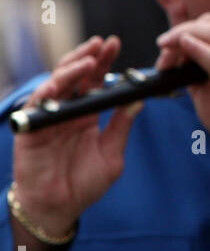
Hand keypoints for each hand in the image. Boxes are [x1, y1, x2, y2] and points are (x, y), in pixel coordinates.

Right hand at [11, 36, 142, 248]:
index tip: (115, 44)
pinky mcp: (31, 129)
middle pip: (75, 76)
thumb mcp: (112, 153)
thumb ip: (121, 127)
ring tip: (87, 58)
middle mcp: (68, 111)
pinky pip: (36, 105)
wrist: (59, 208)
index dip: (103, 62)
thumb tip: (138, 100)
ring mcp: (48, 118)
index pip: (95, 81)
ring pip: (55, 84)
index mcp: (87, 114)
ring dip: (70, 69)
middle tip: (103, 43)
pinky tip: (58, 83)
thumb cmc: (85, 184)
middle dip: (88, 56)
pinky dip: (47, 92)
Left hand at [154, 13, 209, 170]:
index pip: (208, 27)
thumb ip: (193, 74)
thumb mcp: (208, 90)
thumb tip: (174, 65)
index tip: (165, 52)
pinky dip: (197, 49)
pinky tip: (183, 47)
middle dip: (179, 32)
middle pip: (207, 23)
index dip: (183, 34)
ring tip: (166, 55)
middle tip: (162, 51)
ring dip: (182, 37)